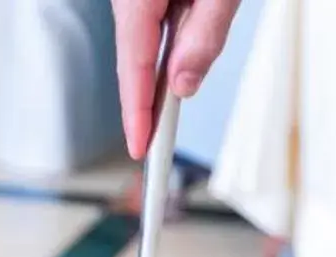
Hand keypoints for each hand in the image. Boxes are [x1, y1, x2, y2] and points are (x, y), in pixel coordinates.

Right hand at [113, 0, 245, 158]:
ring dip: (155, 78)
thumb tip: (184, 83)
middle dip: (142, 105)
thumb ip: (204, 33)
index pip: (134, 66)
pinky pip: (148, 31)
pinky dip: (160, 54)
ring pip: (139, 47)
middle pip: (131, 62)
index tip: (141, 147)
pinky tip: (172, 70)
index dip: (136, 112)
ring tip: (164, 115)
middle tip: (152, 145)